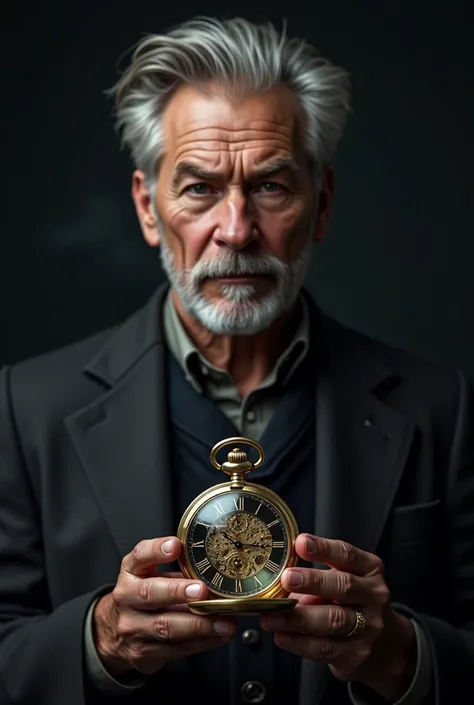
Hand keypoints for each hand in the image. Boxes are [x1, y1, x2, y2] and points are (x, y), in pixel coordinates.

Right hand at [93, 536, 235, 676]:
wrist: (115, 632)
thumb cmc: (143, 595)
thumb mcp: (152, 574)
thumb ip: (177, 568)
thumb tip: (217, 567)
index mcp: (131, 572)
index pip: (140, 556)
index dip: (157, 550)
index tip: (175, 546)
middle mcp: (127, 598)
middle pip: (150, 593)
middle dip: (178, 591)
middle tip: (202, 590)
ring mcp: (133, 627)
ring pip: (166, 626)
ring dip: (199, 624)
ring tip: (224, 622)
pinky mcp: (143, 653)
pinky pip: (176, 648)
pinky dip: (202, 642)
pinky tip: (219, 635)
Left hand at [260, 534, 415, 700]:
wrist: (385, 645)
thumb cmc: (354, 602)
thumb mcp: (344, 580)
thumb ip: (318, 578)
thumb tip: (278, 583)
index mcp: (369, 570)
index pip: (347, 555)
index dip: (324, 548)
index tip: (301, 543)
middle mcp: (373, 596)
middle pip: (344, 586)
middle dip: (313, 581)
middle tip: (286, 578)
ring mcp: (368, 627)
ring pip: (333, 620)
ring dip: (298, 618)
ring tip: (271, 616)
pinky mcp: (356, 655)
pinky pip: (325, 648)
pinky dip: (299, 642)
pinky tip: (281, 636)